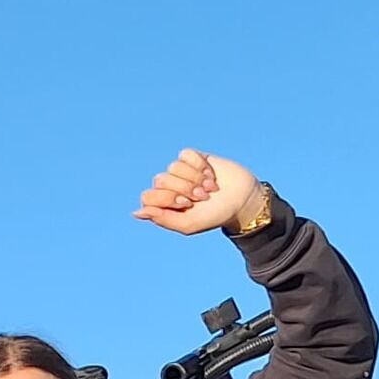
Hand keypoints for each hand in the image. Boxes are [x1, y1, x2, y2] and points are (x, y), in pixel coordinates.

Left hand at [135, 150, 262, 235]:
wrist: (242, 199)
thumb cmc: (215, 215)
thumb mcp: (189, 224)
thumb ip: (162, 219)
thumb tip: (136, 213)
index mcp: (164, 206)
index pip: (147, 197)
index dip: (166, 198)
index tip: (186, 204)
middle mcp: (170, 188)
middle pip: (160, 180)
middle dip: (184, 188)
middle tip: (202, 197)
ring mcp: (181, 172)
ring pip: (173, 166)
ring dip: (194, 178)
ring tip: (210, 188)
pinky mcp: (194, 159)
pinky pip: (185, 154)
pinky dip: (199, 165)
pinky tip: (210, 174)